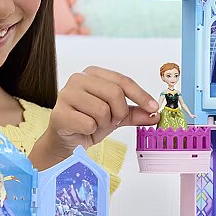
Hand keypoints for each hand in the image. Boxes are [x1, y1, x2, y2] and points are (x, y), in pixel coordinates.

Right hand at [34, 66, 160, 166]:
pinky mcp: (59, 113)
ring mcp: (66, 94)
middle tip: (113, 120)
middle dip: (119, 112)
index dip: (141, 95)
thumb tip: (156, 114)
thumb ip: (136, 113)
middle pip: (114, 93)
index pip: (123, 80)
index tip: (153, 107)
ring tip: (95, 124)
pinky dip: (91, 131)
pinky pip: (88, 123)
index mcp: (93, 73)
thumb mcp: (117, 116)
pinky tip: (83, 129)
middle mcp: (78, 78)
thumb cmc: (90, 122)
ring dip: (104, 123)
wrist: (67, 142)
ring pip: (102, 109)